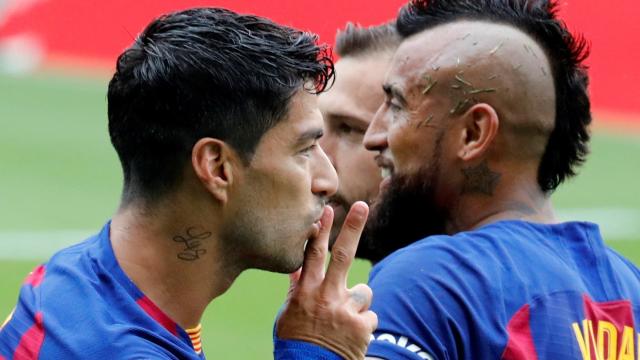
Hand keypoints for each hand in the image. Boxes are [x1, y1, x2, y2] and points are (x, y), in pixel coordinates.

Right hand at [276, 202, 376, 359]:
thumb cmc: (296, 342)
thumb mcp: (288, 314)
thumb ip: (297, 288)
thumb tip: (296, 266)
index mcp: (306, 293)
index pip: (313, 256)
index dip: (320, 231)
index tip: (326, 210)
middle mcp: (326, 297)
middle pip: (342, 256)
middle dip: (352, 228)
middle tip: (362, 206)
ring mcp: (345, 311)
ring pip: (364, 292)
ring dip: (357, 304)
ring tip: (343, 323)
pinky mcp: (362, 327)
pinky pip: (370, 317)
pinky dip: (363, 326)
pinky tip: (350, 337)